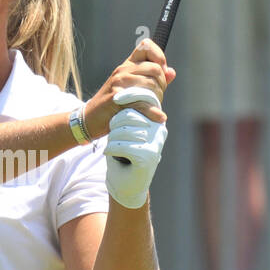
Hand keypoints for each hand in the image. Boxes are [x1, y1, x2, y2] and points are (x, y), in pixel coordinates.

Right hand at [84, 38, 175, 137]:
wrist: (90, 119)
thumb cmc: (113, 105)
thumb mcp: (131, 88)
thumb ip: (152, 79)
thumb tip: (171, 72)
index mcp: (126, 65)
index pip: (146, 46)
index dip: (159, 56)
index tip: (162, 72)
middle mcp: (123, 71)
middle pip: (154, 69)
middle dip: (161, 85)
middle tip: (156, 97)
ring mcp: (118, 84)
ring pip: (150, 85)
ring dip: (157, 99)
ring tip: (153, 108)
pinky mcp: (116, 99)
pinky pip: (142, 102)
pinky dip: (153, 112)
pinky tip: (159, 117)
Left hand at [104, 90, 167, 208]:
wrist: (127, 186)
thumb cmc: (125, 154)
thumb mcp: (130, 128)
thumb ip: (133, 107)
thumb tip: (137, 83)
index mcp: (157, 122)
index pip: (145, 99)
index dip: (129, 96)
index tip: (116, 99)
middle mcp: (159, 132)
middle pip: (131, 114)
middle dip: (116, 122)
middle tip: (112, 131)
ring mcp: (154, 145)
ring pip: (123, 129)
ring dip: (112, 136)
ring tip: (113, 144)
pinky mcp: (146, 158)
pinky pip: (121, 144)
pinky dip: (110, 148)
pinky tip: (110, 153)